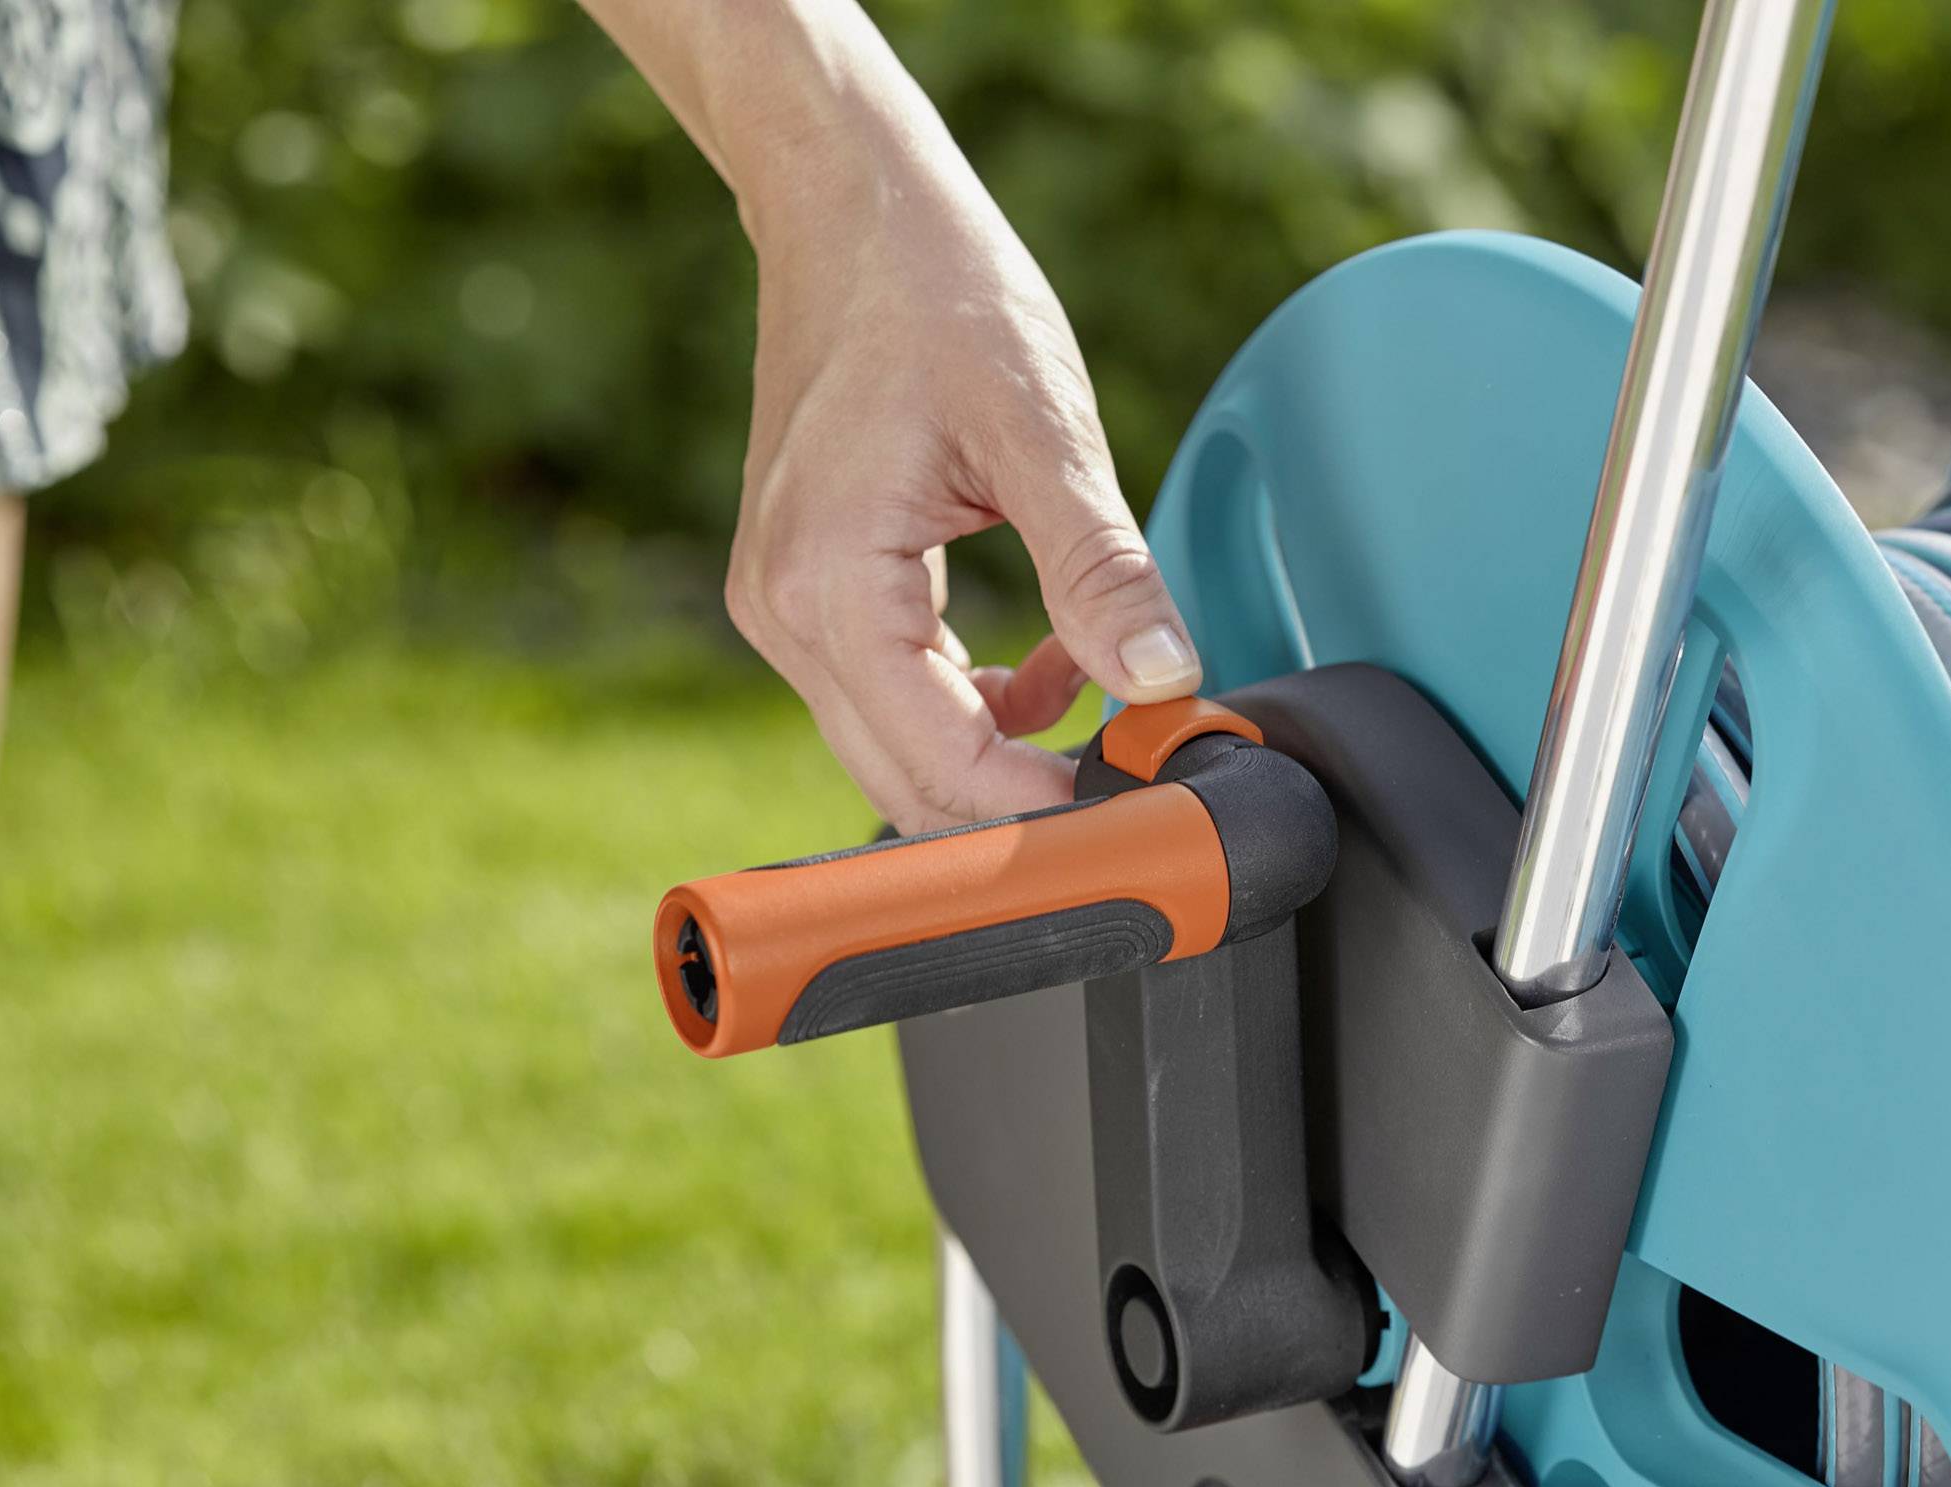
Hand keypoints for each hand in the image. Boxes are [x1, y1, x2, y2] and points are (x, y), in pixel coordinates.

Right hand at [718, 61, 1198, 832]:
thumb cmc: (938, 292)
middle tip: (1143, 786)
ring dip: (1005, 756)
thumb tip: (1166, 681)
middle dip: (1025, 807)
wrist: (851, 208)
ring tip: (1110, 705)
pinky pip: (895, 697)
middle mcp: (784, 613)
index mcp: (828, 584)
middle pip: (908, 785)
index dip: (1045, 811)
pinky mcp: (808, 594)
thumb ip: (1101, 570)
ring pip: (901, 750)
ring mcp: (785, 608)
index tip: (1144, 815)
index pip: (940, 765)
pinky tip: (1051, 665)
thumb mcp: (1042, 429)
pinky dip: (977, 708)